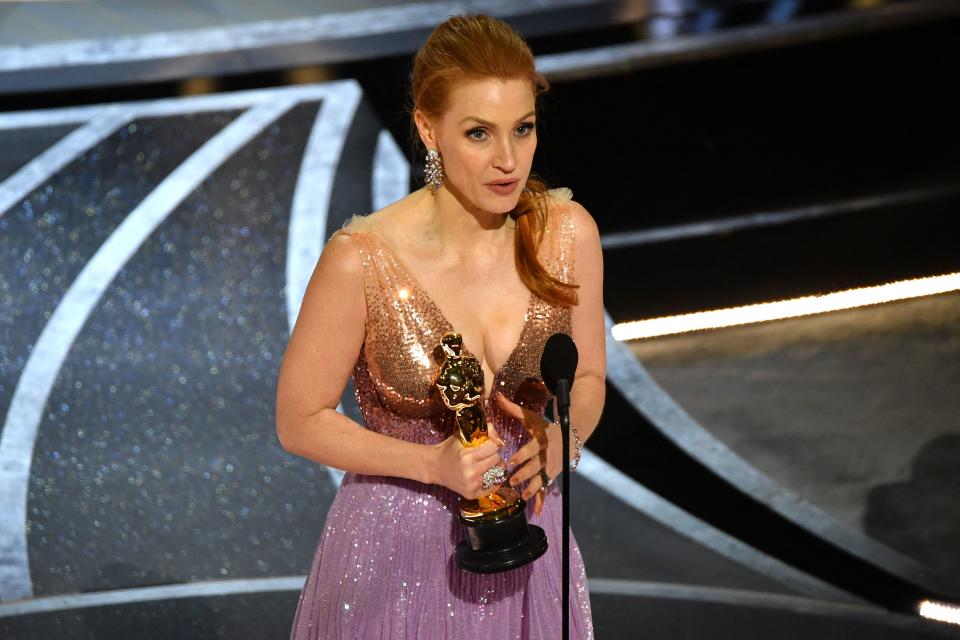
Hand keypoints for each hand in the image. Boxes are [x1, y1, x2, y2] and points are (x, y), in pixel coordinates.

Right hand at [430, 422, 504, 499]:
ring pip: (496, 473)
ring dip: (493, 467)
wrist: (434, 467)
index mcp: (467, 456)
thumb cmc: (448, 449)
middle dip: (493, 454)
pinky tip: (486, 474)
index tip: (487, 443)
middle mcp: (471, 472)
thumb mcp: (460, 435)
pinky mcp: (472, 494)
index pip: (493, 447)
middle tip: (486, 454)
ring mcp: (472, 485)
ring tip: (485, 464)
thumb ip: (478, 430)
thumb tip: (495, 430)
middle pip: (496, 459)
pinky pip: (492, 487)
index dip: (491, 443)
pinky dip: (492, 480)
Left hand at [496, 392, 561, 515]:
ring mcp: (551, 468)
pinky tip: (536, 511)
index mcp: (542, 442)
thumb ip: (513, 410)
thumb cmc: (545, 427)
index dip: (522, 455)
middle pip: (535, 466)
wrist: (570, 436)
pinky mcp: (552, 476)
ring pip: (541, 479)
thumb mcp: (532, 418)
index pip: (531, 449)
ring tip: (522, 496)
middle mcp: (547, 456)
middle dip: (524, 473)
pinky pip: (546, 489)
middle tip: (511, 480)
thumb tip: (497, 396)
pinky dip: (541, 500)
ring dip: (532, 488)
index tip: (510, 460)